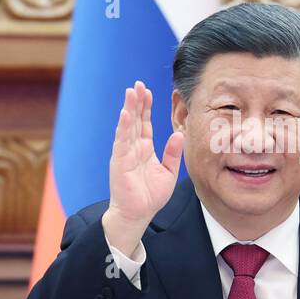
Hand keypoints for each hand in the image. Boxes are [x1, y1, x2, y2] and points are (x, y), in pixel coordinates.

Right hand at [102, 81, 183, 257]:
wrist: (138, 214)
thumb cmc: (151, 196)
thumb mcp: (168, 172)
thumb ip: (172, 153)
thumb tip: (179, 135)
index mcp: (144, 149)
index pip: (144, 123)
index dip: (146, 107)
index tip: (148, 90)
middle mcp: (133, 148)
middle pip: (134, 120)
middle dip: (136, 102)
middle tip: (137, 84)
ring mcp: (124, 154)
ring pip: (127, 126)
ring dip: (129, 109)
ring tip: (131, 92)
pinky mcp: (119, 162)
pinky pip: (121, 141)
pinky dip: (123, 127)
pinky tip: (125, 114)